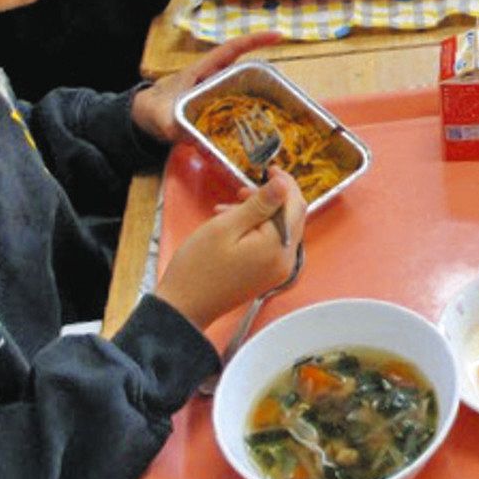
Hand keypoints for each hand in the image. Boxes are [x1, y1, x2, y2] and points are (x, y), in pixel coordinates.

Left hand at [131, 31, 283, 142]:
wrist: (143, 119)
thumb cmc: (151, 108)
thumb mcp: (159, 115)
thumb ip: (169, 123)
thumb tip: (178, 131)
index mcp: (204, 70)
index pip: (232, 50)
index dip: (254, 41)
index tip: (278, 35)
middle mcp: (215, 80)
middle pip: (247, 72)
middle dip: (268, 77)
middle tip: (290, 88)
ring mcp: (218, 95)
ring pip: (247, 92)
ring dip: (264, 100)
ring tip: (284, 111)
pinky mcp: (218, 111)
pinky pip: (240, 110)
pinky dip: (253, 118)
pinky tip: (264, 131)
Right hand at [156, 171, 306, 332]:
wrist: (183, 308)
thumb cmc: (198, 268)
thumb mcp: (226, 227)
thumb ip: (259, 204)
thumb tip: (284, 184)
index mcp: (278, 247)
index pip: (295, 206)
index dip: (285, 184)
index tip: (269, 169)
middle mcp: (285, 260)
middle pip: (290, 217)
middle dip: (270, 199)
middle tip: (243, 191)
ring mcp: (276, 270)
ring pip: (279, 228)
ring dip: (260, 213)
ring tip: (230, 208)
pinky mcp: (266, 275)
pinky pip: (270, 243)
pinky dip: (256, 229)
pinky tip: (232, 226)